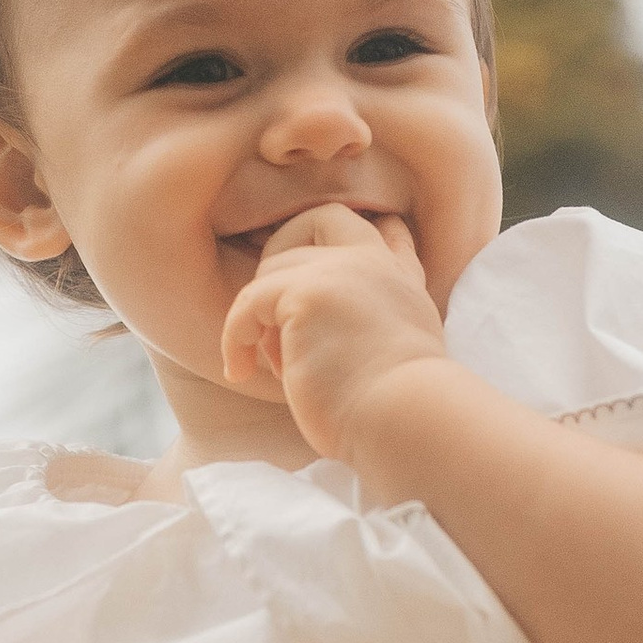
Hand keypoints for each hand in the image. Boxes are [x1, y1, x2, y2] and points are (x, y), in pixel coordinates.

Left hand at [220, 202, 451, 463]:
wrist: (408, 420)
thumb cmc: (401, 411)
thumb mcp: (407, 352)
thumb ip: (380, 323)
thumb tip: (336, 336)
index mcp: (402, 280)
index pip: (384, 229)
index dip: (345, 242)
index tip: (321, 276)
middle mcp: (374, 263)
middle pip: (316, 222)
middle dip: (283, 262)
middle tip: (274, 321)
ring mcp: (340, 270)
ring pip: (273, 266)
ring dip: (263, 317)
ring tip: (278, 368)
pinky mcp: (306, 294)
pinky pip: (248, 301)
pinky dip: (235, 337)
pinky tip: (239, 371)